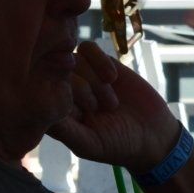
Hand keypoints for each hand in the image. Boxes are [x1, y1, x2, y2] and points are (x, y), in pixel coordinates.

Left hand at [46, 42, 181, 169]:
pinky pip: (87, 48)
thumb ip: (65, 130)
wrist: (152, 134)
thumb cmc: (117, 145)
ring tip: (111, 101)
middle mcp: (65, 91)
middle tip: (98, 109)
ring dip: (93, 79)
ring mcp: (81, 74)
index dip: (59, 96)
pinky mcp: (100, 62)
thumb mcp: (89, 143)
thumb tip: (43, 114)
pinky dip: (99, 61)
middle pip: (56, 74)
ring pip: (72, 60)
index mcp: (56, 112)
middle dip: (80, 89)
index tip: (79, 110)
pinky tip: (113, 77)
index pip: (40, 92)